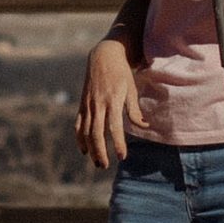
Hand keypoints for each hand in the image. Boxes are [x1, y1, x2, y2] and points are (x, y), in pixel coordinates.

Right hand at [78, 40, 147, 167]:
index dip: (117, 143)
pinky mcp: (82, 105)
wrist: (103, 56)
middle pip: (96, 133)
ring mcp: (88, 105)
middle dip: (100, 151)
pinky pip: (78, 125)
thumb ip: (135, 110)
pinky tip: (85, 150)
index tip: (122, 156)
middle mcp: (98, 104)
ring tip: (98, 163)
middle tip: (105, 166)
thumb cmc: (122, 73)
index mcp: (113, 100)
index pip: (114, 127)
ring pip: (86, 132)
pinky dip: (80, 139)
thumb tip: (144, 127)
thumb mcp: (131, 89)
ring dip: (90, 149)